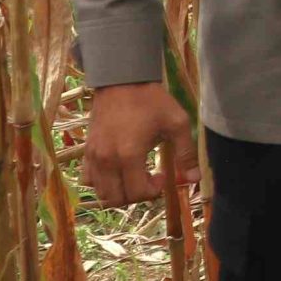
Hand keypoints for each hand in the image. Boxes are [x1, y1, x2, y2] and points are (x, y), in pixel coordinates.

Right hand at [84, 82, 195, 208]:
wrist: (122, 81)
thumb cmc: (152, 101)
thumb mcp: (177, 123)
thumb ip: (186, 153)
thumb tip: (195, 178)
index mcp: (129, 155)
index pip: (136, 193)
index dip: (152, 191)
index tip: (162, 176)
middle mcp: (106, 160)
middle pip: (116, 198)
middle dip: (136, 195)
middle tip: (149, 178)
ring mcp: (93, 157)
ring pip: (100, 192)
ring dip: (119, 192)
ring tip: (134, 176)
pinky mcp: (86, 151)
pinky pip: (88, 179)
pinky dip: (102, 183)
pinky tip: (118, 171)